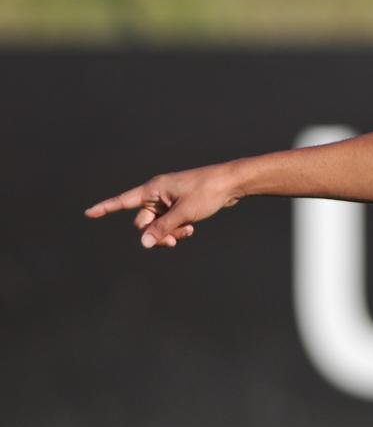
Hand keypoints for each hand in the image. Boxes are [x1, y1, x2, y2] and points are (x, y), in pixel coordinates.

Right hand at [85, 163, 242, 248]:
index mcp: (154, 189)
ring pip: (158, 225)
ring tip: (186, 232)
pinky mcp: (179, 206)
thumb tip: (143, 243)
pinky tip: (190, 228)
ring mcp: (169, 200)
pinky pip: (169, 223)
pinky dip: (177, 229)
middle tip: (172, 241)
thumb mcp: (183, 213)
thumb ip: (162, 229)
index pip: (123, 200)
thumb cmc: (207, 191)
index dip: (105, 208)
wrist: (231, 183)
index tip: (88, 213)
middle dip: (154, 233)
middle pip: (143, 221)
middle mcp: (158, 194)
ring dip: (169, 233)